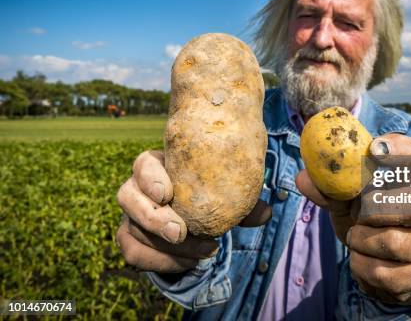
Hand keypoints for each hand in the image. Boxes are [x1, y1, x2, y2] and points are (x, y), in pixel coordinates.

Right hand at [116, 150, 270, 272]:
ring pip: (131, 230)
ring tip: (202, 252)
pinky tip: (189, 263)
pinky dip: (161, 262)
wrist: (193, 217)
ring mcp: (131, 214)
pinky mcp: (130, 238)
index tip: (168, 194)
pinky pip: (134, 253)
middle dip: (153, 217)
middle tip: (180, 233)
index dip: (150, 178)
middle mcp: (137, 188)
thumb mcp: (226, 195)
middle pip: (127, 197)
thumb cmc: (209, 195)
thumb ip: (244, 203)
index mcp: (158, 166)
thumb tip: (266, 213)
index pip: (143, 164)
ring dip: (164, 247)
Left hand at [296, 133, 410, 304]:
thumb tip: (303, 178)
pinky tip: (363, 260)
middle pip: (407, 202)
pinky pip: (383, 272)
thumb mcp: (348, 200)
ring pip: (391, 241)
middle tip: (357, 213)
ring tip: (356, 238)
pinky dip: (362, 267)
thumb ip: (330, 188)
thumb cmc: (368, 220)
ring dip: (360, 241)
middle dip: (369, 210)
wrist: (389, 264)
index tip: (374, 149)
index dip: (401, 150)